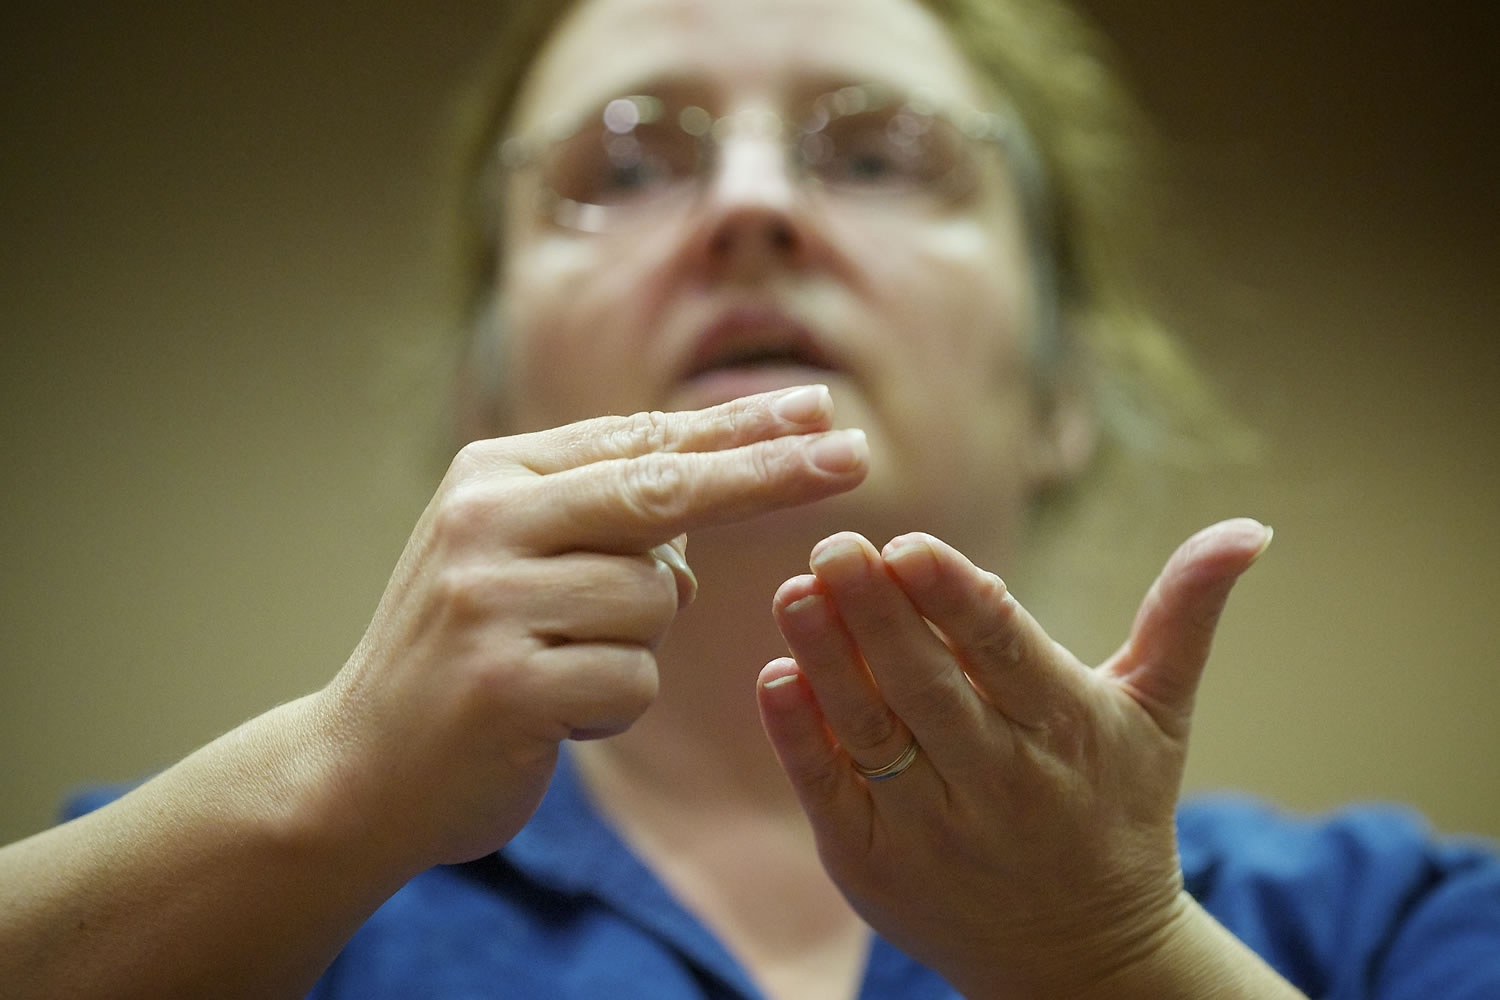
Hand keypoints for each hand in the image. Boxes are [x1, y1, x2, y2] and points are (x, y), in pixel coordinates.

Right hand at [314, 385, 866, 870]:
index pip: (640, 442)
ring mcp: (489, 600)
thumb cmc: (462, 656)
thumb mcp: (512, 556)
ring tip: (560, 669)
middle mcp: (486, 520)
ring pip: (656, 602)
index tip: (823, 413)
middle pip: (664, 490)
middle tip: (859, 456)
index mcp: (493, 477)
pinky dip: (612, 707)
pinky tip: (550, 717)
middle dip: (768, 474)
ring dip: (635, 647)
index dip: (738, 429)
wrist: (357, 770)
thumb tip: (724, 476)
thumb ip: (601, 512)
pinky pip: (631, 682)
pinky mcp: (504, 683)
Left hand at [757, 519, 1273, 995]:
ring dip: (826, 661)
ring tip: (794, 592)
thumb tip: (1250, 527)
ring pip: (870, 733)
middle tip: (835, 544)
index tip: (909, 545)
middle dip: (876, 613)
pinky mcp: (876, 867)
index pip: (1003, 653)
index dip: (954, 599)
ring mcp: (932, 831)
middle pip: (927, 688)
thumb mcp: (1158, 712)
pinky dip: (799, 737)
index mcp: (1065, 731)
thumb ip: (1185, 614)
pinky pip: (829, 792)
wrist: (1082, 959)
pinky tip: (776, 676)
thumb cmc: (1117, 809)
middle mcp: (999, 783)